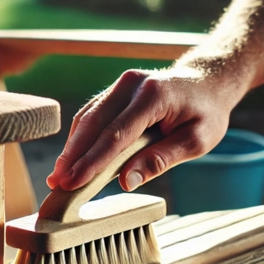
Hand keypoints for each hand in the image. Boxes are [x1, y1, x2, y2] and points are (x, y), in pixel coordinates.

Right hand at [46, 65, 238, 191]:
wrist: (207, 81)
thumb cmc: (205, 113)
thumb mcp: (197, 141)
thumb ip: (161, 159)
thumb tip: (127, 181)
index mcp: (154, 96)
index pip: (116, 134)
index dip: (92, 160)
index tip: (73, 182)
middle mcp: (131, 84)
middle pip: (93, 123)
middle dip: (72, 155)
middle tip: (57, 182)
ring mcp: (120, 84)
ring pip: (87, 118)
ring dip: (71, 147)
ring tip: (58, 175)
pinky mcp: (114, 90)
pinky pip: (91, 114)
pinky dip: (79, 137)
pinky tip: (71, 158)